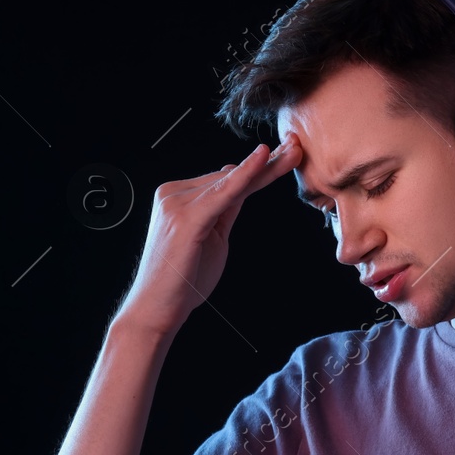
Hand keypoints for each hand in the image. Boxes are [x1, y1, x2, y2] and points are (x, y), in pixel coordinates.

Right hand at [114, 134, 302, 335]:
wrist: (157, 309)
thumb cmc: (184, 279)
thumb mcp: (213, 237)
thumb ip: (224, 210)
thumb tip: (236, 183)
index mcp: (178, 197)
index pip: (227, 180)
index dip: (258, 167)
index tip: (287, 153)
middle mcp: (173, 194)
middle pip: (230, 177)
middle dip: (267, 163)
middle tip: (297, 145)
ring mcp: (176, 203)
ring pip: (231, 182)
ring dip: (265, 167)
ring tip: (294, 152)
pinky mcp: (185, 217)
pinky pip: (223, 193)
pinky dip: (244, 175)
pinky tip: (263, 158)